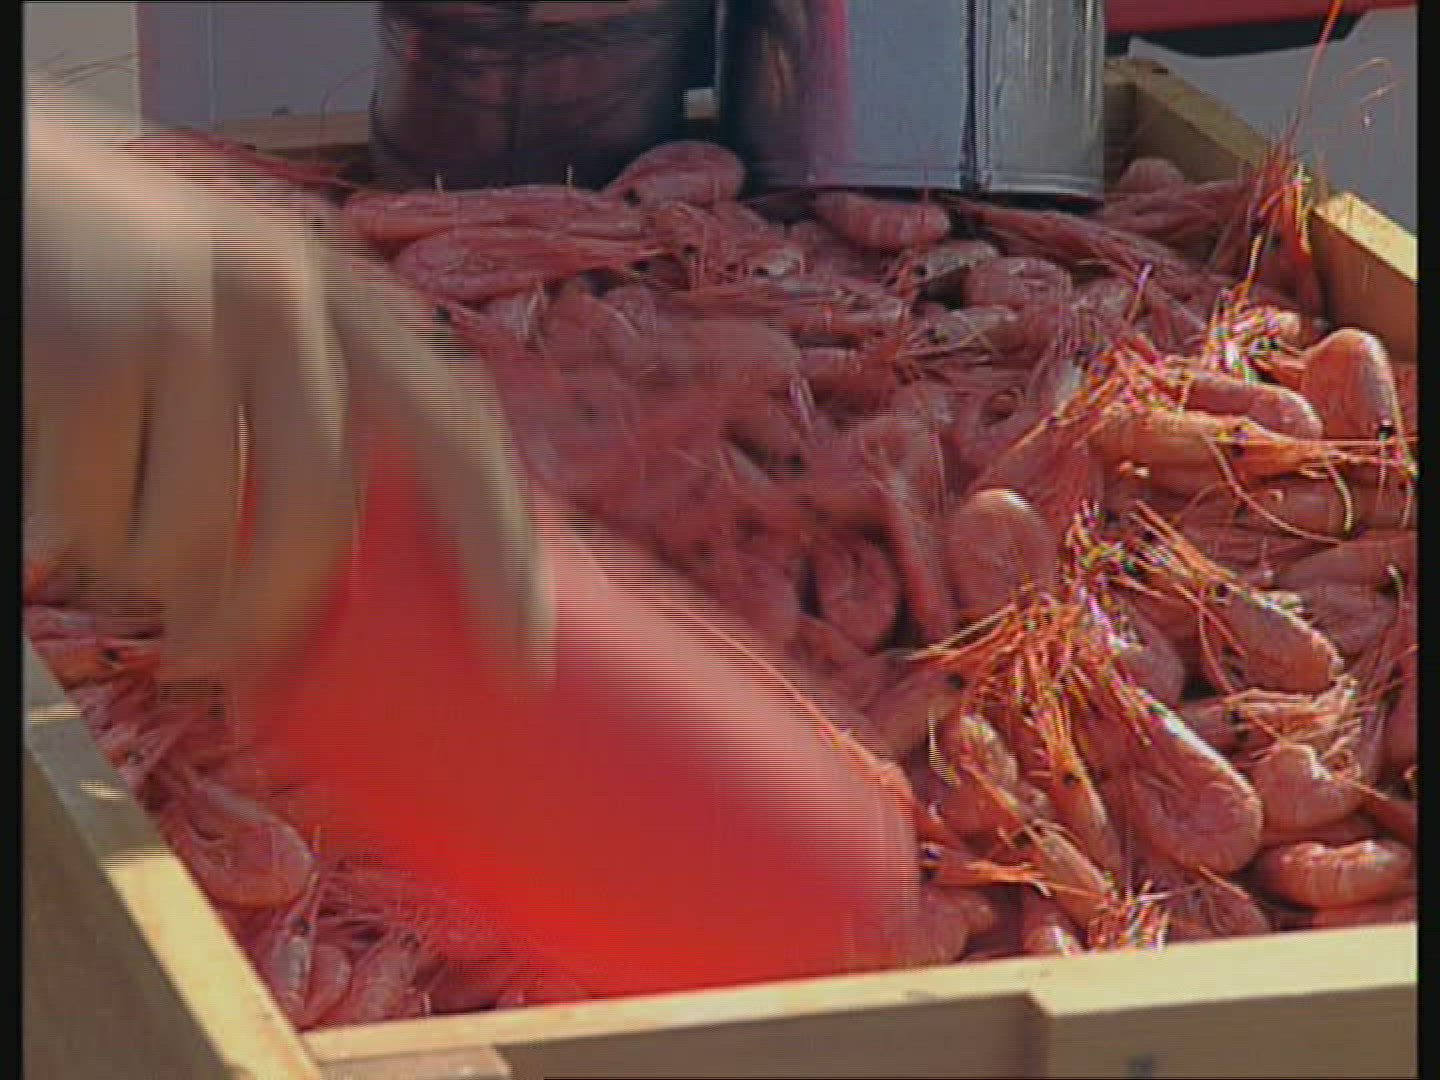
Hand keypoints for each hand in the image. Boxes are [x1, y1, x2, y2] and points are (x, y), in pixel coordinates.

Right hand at [24, 90, 550, 682]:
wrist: (1, 183)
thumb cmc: (133, 294)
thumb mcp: (247, 332)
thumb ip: (297, 432)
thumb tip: (309, 649)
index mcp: (346, 303)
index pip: (460, 435)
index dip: (501, 550)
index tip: (519, 653)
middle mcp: (286, 297)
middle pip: (320, 513)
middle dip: (270, 620)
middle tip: (221, 668)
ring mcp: (188, 315)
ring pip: (198, 537)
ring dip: (149, 579)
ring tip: (119, 537)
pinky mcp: (86, 346)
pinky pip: (100, 516)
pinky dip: (80, 536)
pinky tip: (66, 486)